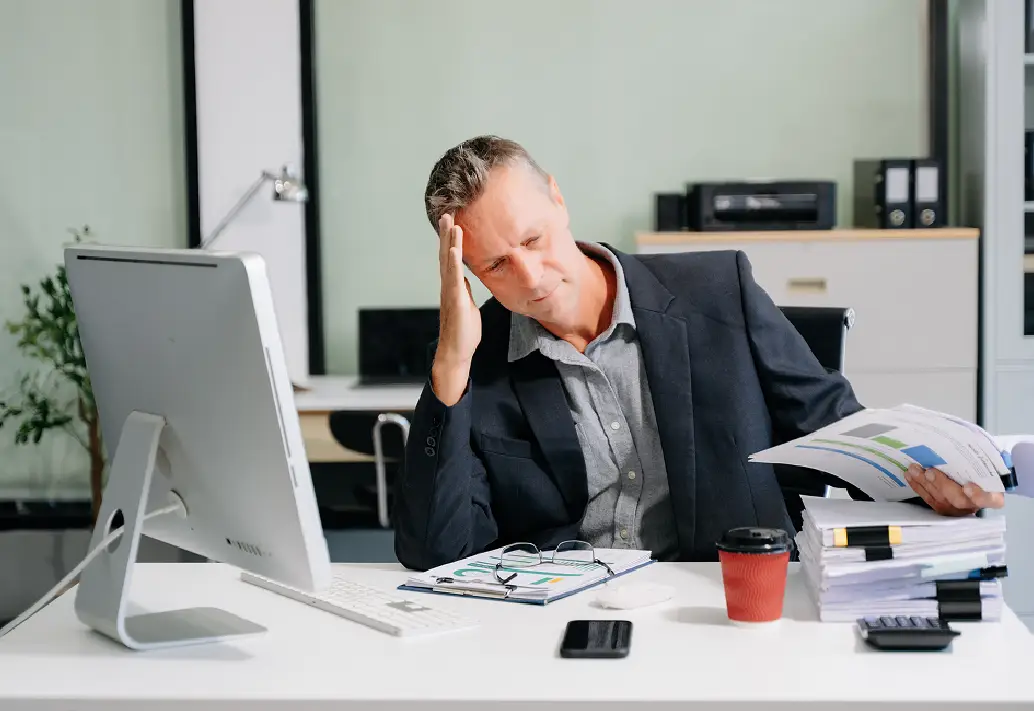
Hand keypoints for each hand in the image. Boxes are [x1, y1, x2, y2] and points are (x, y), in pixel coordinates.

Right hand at [431, 214, 480, 404]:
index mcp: (454, 286)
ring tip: (450, 223)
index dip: (452, 240)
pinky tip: (453, 249)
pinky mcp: (454, 300)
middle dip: (447, 233)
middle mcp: (448, 286)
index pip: (452, 258)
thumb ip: (465, 291)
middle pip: (446, 254)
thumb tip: (465, 281)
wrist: (456, 352)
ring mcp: (449, 292)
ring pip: (448, 262)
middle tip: (446, 212)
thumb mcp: (468, 305)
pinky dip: (452, 262)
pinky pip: (453, 278)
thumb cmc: (463, 332)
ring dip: (449, 241)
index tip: (453, 222)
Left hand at [904, 463, 1004, 515]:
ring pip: (939, 498)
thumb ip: (984, 462)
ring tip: (914, 469)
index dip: (979, 495)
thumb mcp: (990, 470)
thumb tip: (972, 442)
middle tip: (930, 472)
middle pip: (958, 499)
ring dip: (925, 483)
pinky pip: (928, 498)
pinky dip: (918, 486)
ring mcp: (956, 510)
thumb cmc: (983, 477)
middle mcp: (973, 506)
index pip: (990, 499)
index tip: (968, 487)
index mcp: (992, 497)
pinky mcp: (941, 509)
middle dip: (942, 485)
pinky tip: (910, 475)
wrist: (975, 488)